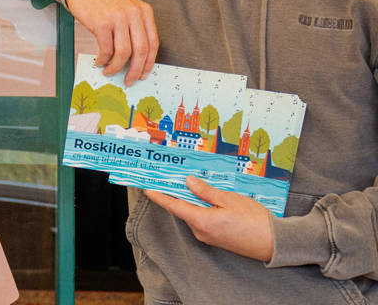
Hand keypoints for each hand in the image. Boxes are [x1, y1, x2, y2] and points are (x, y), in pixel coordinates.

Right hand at [64, 0, 157, 84]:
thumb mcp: (126, 8)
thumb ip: (134, 28)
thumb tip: (135, 58)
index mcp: (143, 11)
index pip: (153, 42)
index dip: (149, 62)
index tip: (143, 73)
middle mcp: (133, 14)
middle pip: (141, 50)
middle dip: (135, 70)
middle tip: (129, 80)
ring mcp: (118, 18)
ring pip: (124, 53)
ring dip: (116, 67)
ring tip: (110, 71)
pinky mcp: (102, 23)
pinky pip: (106, 49)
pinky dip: (103, 60)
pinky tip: (100, 61)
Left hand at [144, 176, 273, 261]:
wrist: (275, 243)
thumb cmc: (254, 220)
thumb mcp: (229, 199)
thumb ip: (206, 191)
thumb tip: (188, 182)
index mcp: (201, 221)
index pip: (173, 206)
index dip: (159, 196)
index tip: (146, 188)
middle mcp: (200, 231)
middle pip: (183, 209)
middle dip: (177, 194)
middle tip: (171, 178)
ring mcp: (208, 237)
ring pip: (194, 215)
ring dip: (192, 201)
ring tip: (192, 184)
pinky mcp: (217, 239)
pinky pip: (203, 221)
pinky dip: (201, 210)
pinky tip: (208, 199)